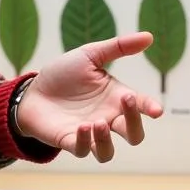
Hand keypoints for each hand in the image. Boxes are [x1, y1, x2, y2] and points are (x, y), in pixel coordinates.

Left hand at [13, 33, 163, 160]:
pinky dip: (85, 142)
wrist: (33, 89)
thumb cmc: (63, 74)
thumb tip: (149, 36)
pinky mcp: (69, 141)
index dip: (150, 108)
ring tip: (99, 122)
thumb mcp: (90, 55)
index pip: (141, 106)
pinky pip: (83, 151)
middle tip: (126, 100)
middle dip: (134, 121)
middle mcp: (107, 118)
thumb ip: (118, 47)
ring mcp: (89, 133)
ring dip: (107, 141)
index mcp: (115, 98)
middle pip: (133, 134)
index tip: (156, 110)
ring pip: (108, 152)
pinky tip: (82, 126)